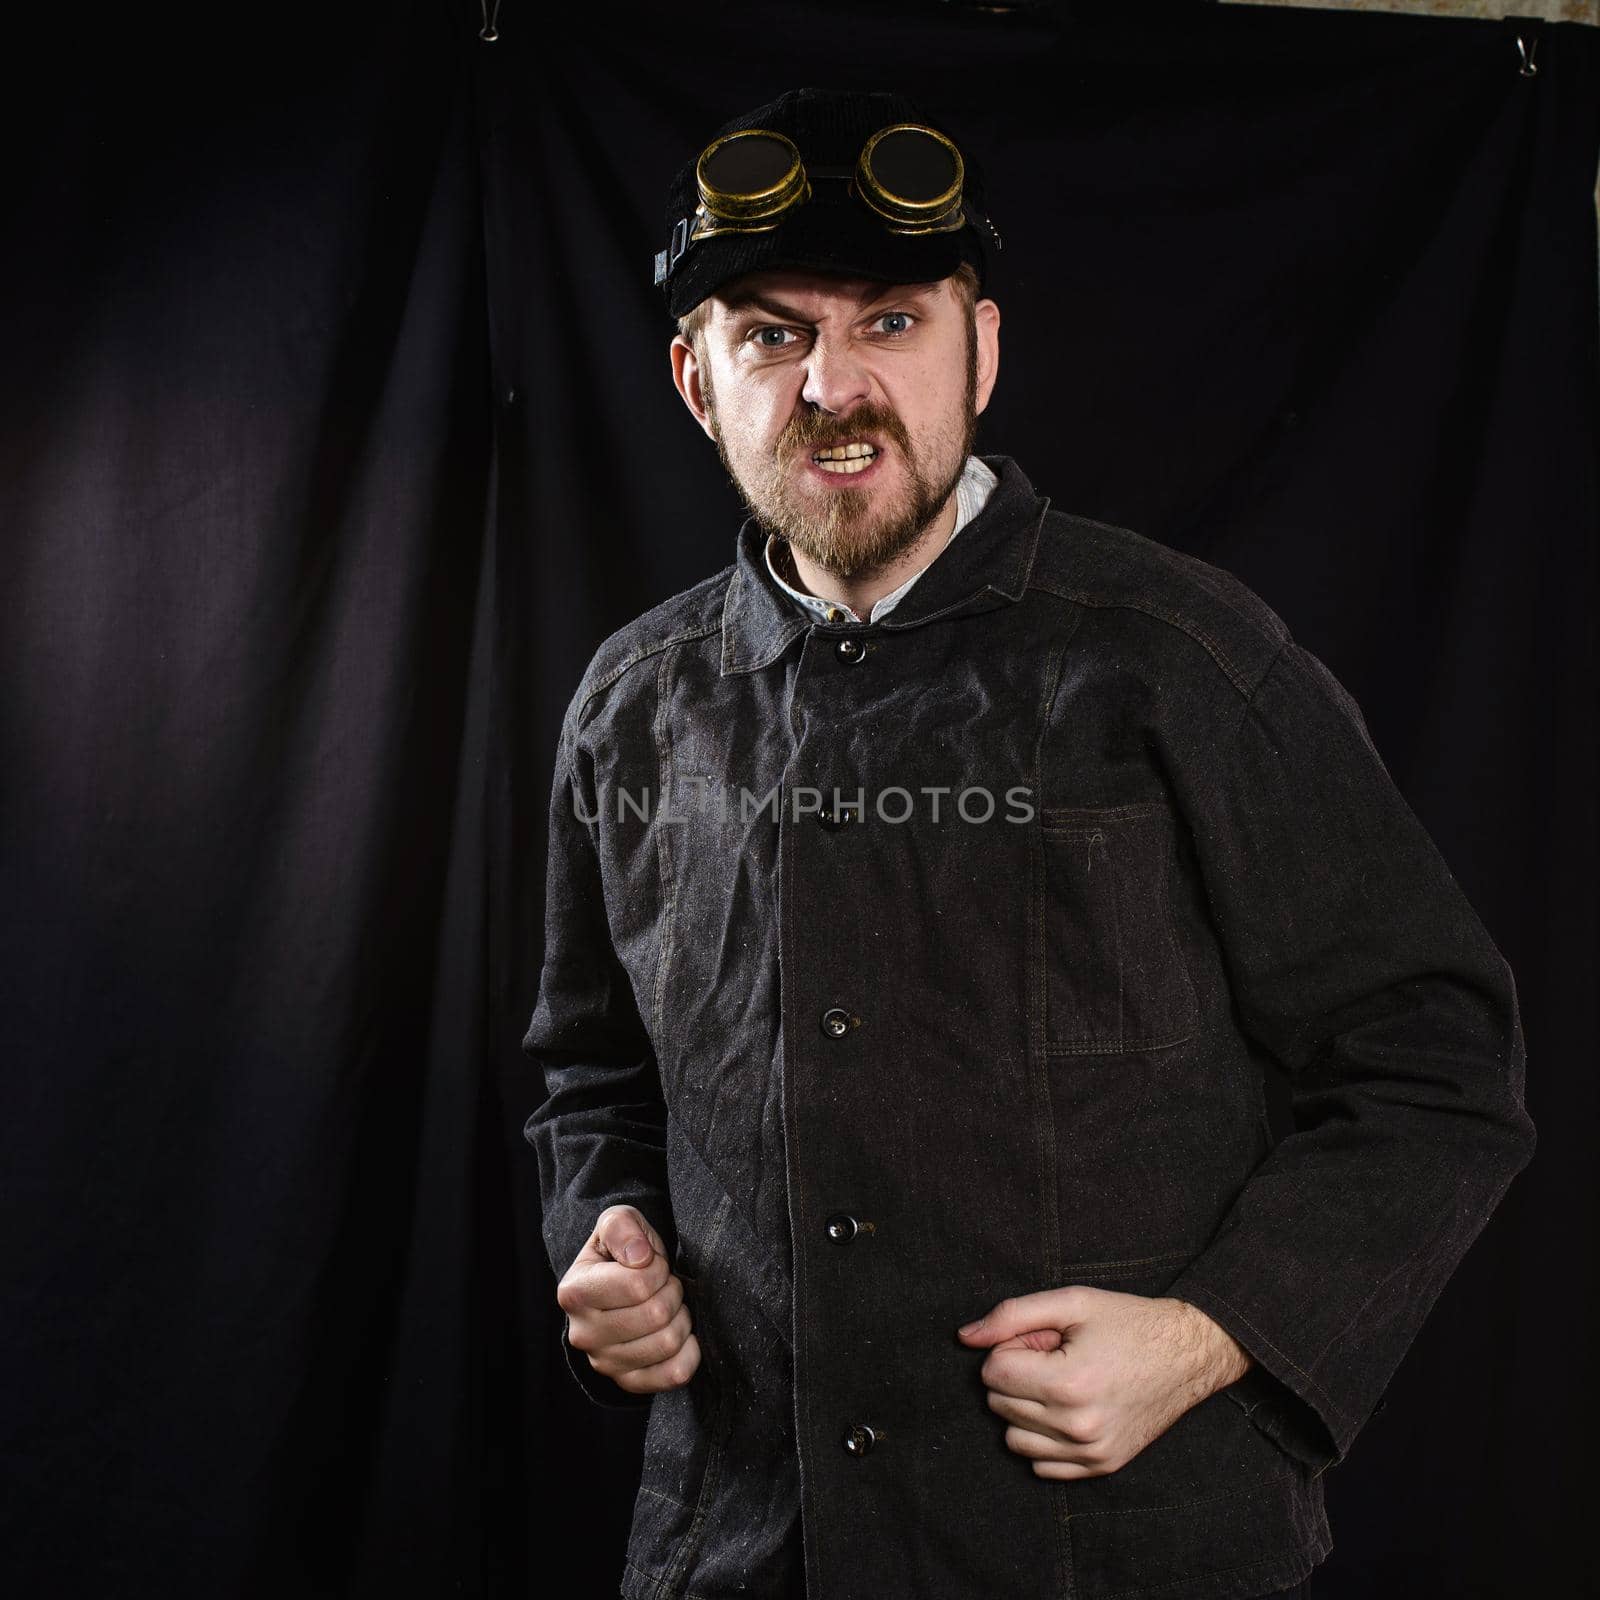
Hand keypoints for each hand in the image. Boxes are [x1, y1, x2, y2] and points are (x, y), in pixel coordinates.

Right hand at [557, 1204, 701, 1394]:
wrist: (619, 1286)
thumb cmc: (620, 1252)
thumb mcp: (617, 1223)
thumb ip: (622, 1227)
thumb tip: (638, 1258)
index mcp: (575, 1293)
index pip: (638, 1284)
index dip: (658, 1268)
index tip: (652, 1264)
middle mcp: (583, 1334)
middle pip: (656, 1314)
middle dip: (672, 1291)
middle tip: (664, 1285)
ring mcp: (604, 1363)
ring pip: (668, 1343)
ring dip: (681, 1318)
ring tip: (668, 1305)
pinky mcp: (628, 1382)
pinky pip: (674, 1374)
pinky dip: (689, 1352)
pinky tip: (681, 1333)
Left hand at [956, 1287, 1251, 1478]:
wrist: (1187, 1354)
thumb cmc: (1128, 1322)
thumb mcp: (1071, 1302)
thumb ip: (1011, 1316)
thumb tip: (964, 1337)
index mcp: (1068, 1384)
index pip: (992, 1373)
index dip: (1010, 1348)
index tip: (1040, 1339)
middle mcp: (1078, 1427)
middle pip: (999, 1404)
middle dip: (1016, 1375)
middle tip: (1054, 1356)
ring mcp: (1091, 1453)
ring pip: (1013, 1439)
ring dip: (1025, 1409)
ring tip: (1060, 1383)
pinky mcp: (1102, 1467)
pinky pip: (1040, 1465)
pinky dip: (1043, 1438)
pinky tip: (1068, 1410)